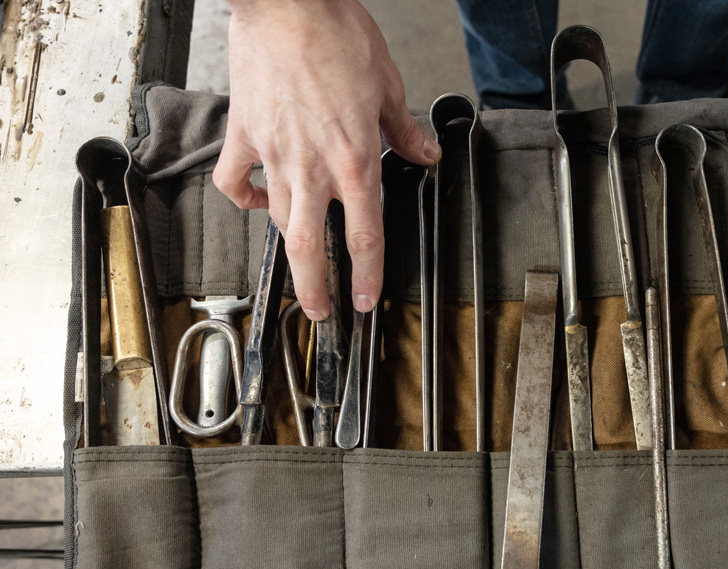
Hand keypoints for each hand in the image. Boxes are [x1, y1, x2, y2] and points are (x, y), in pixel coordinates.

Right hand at [213, 0, 439, 319]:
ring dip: (289, 250)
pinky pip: (237, 183)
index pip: (365, 235)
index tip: (366, 300)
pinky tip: (260, 202)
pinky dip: (247, 200)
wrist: (287, 4)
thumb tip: (424, 154)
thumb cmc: (336, 36)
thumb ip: (404, 131)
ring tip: (298, 269)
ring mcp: (273, 154)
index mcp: (354, 160)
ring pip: (278, 221)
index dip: (368, 275)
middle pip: (310, 246)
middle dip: (315, 289)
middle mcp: (312, 166)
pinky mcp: (243, 135)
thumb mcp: (389, 86)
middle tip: (320, 314)